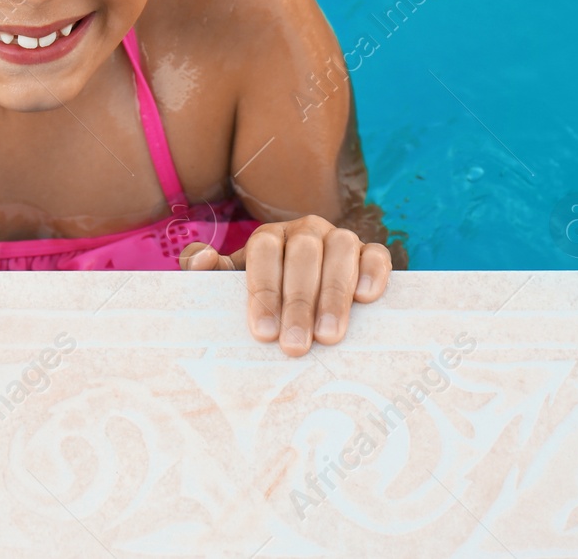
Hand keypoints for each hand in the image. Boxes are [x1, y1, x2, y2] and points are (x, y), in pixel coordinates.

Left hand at [179, 214, 390, 355]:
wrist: (304, 298)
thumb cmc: (264, 296)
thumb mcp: (232, 285)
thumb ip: (207, 273)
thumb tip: (202, 261)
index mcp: (269, 236)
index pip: (263, 251)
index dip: (263, 291)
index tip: (263, 332)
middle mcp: (304, 231)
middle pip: (302, 255)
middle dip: (297, 303)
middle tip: (294, 346)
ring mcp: (339, 239)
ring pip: (340, 251)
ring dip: (334, 294)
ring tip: (328, 336)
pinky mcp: (369, 253)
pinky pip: (376, 254)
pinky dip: (372, 272)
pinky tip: (366, 298)